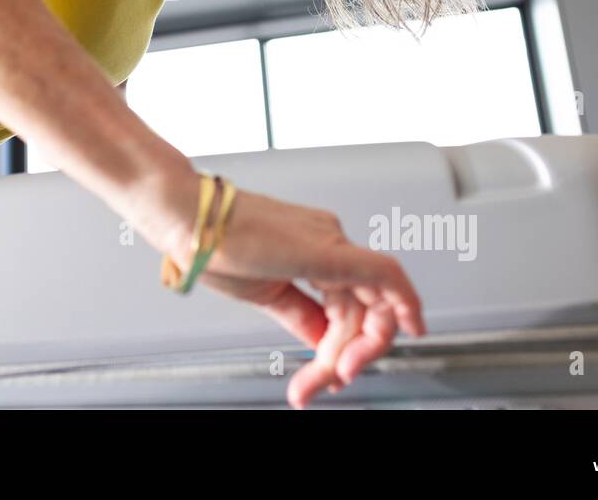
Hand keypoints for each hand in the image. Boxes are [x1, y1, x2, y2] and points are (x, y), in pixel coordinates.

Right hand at [152, 182, 425, 409]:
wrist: (185, 217)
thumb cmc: (211, 245)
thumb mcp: (264, 292)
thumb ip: (300, 315)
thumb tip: (322, 341)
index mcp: (313, 248)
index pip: (347, 304)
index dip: (347, 344)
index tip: (333, 372)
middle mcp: (329, 240)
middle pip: (365, 306)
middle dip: (353, 352)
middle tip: (332, 380)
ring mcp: (331, 241)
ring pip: (370, 302)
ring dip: (349, 349)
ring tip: (322, 376)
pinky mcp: (327, 250)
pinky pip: (384, 275)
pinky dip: (404, 302)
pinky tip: (411, 325)